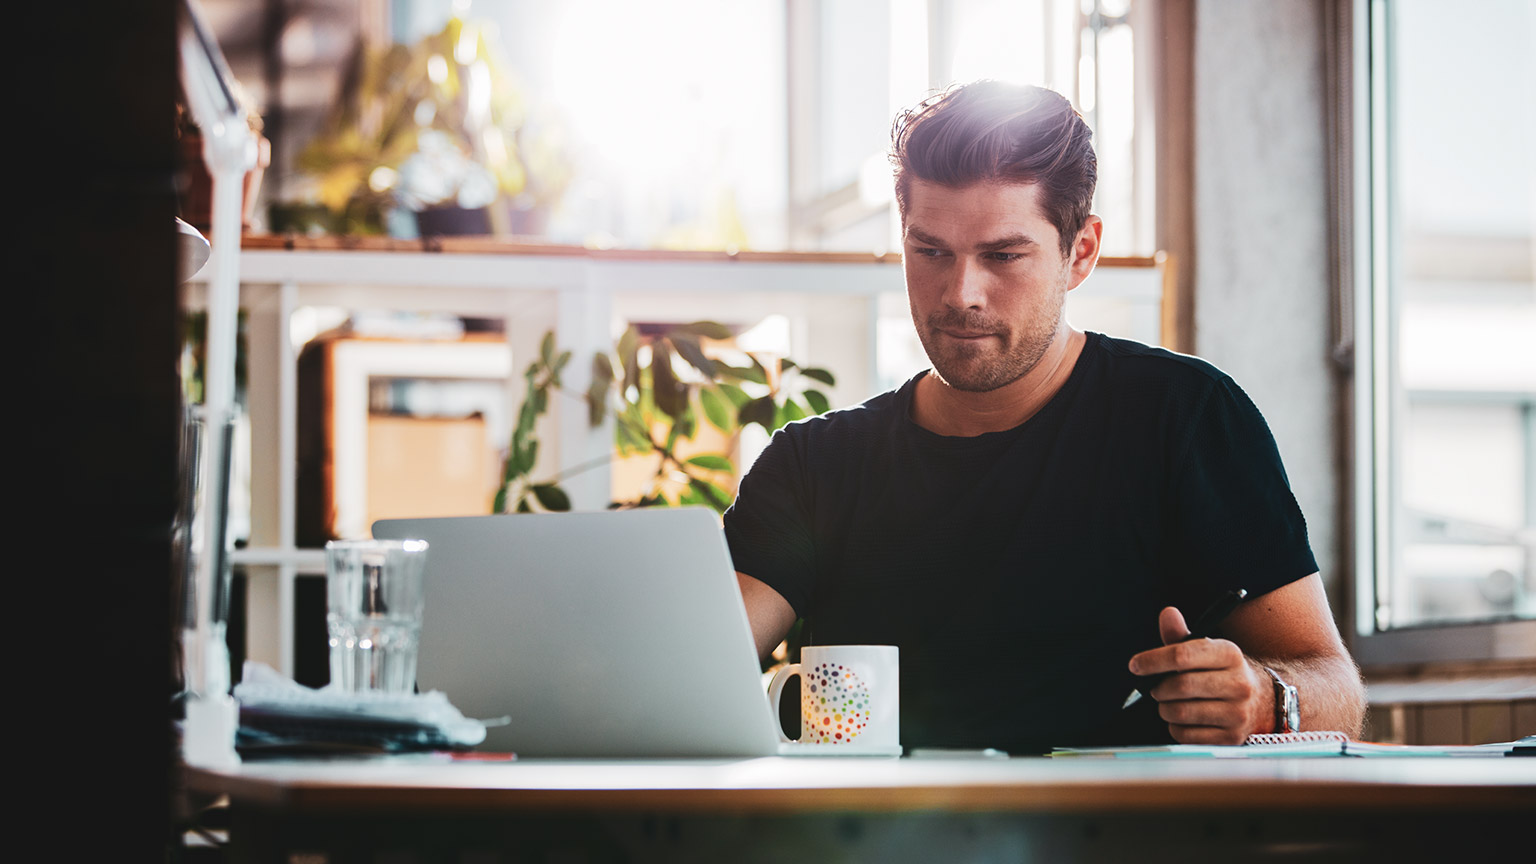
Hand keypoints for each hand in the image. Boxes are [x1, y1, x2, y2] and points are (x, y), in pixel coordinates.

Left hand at [1128, 606, 1271, 744]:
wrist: (1261, 701)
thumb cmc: (1221, 672)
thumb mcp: (1206, 649)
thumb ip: (1181, 635)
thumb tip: (1167, 613)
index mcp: (1229, 654)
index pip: (1182, 656)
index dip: (1152, 660)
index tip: (1135, 665)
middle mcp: (1238, 684)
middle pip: (1179, 686)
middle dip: (1158, 687)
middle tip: (1156, 687)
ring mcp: (1237, 713)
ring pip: (1180, 712)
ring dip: (1164, 708)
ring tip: (1170, 702)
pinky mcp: (1231, 738)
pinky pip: (1186, 736)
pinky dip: (1175, 727)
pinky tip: (1183, 719)